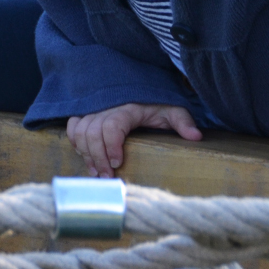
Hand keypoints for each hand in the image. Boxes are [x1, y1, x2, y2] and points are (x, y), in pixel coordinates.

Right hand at [66, 103, 202, 177]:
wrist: (142, 90)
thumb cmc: (157, 104)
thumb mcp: (173, 110)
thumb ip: (182, 121)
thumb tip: (195, 136)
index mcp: (127, 108)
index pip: (112, 125)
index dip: (111, 145)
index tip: (118, 164)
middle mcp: (106, 107)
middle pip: (92, 131)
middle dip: (97, 157)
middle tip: (107, 177)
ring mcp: (94, 110)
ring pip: (80, 130)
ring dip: (86, 153)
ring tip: (97, 172)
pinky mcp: (87, 114)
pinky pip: (73, 126)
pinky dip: (75, 141)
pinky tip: (86, 157)